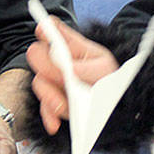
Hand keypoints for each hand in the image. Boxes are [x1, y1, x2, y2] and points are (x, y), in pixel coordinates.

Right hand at [25, 17, 118, 134]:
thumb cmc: (110, 81)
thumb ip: (90, 68)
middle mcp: (58, 62)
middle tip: (60, 76)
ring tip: (62, 105)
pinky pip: (44, 108)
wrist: (116, 108)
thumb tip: (72, 68)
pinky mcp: (53, 102)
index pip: (54, 30)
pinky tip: (55, 124)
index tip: (43, 31)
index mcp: (72, 47)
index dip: (46, 30)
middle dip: (45, 65)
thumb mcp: (106, 69)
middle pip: (38, 55)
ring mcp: (54, 82)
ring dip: (49, 95)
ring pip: (39, 83)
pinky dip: (48, 116)